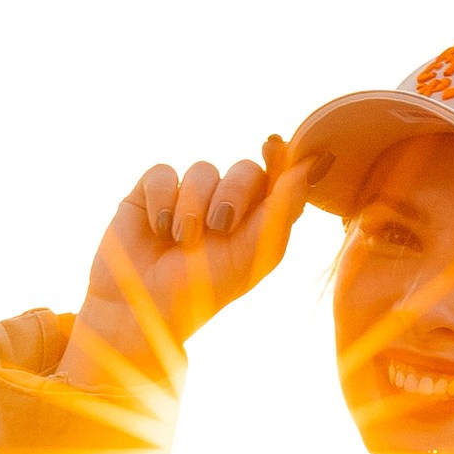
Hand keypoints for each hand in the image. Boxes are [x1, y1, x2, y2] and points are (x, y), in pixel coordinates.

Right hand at [59, 141, 316, 392]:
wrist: (144, 308)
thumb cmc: (203, 290)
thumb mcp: (252, 256)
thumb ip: (282, 211)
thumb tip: (309, 165)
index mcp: (256, 223)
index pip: (277, 179)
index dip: (280, 159)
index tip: (273, 145)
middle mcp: (225, 205)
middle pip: (245, 170)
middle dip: (235, 193)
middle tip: (220, 225)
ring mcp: (188, 196)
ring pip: (204, 170)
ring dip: (195, 205)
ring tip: (182, 240)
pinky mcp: (151, 193)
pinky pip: (164, 173)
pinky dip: (163, 200)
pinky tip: (159, 230)